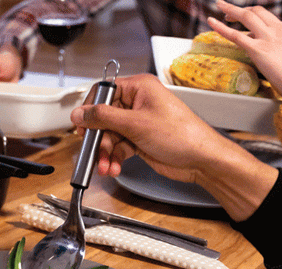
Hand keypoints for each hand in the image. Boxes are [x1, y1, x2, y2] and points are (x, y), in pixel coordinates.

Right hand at [70, 74, 277, 220]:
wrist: (202, 160)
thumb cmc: (182, 135)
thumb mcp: (136, 124)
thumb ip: (103, 118)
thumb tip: (80, 113)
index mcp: (139, 88)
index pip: (103, 92)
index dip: (90, 109)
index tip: (82, 125)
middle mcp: (137, 103)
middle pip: (103, 117)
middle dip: (98, 138)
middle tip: (95, 150)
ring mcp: (138, 122)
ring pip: (109, 135)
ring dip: (104, 153)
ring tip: (106, 165)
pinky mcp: (139, 139)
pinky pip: (118, 147)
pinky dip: (113, 158)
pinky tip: (113, 167)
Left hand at [208, 0, 281, 97]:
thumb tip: (273, 52)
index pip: (273, 21)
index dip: (259, 23)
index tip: (251, 28)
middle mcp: (281, 30)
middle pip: (259, 11)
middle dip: (243, 10)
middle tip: (230, 12)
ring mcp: (269, 38)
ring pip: (247, 16)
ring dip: (231, 10)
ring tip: (220, 5)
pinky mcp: (258, 50)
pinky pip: (235, 35)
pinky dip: (221, 27)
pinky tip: (212, 21)